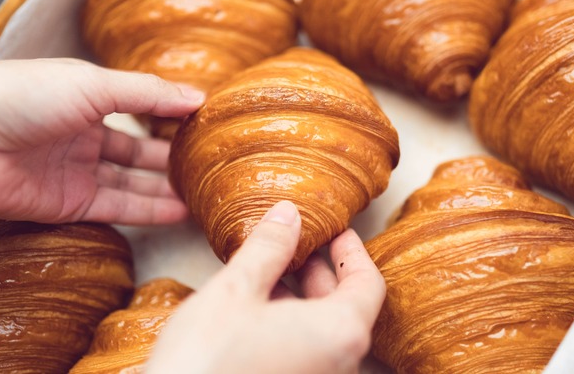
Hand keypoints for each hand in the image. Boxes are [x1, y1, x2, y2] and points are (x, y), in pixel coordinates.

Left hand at [0, 58, 203, 225]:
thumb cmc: (22, 96)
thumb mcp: (93, 85)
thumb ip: (148, 95)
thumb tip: (198, 97)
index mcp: (86, 98)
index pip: (141, 107)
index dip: (172, 115)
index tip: (210, 122)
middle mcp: (83, 135)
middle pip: (139, 151)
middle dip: (173, 157)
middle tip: (212, 165)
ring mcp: (77, 172)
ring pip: (132, 182)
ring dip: (166, 188)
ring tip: (204, 193)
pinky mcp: (70, 204)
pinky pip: (117, 208)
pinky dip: (148, 210)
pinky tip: (179, 210)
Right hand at [147, 201, 385, 373]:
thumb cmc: (206, 363)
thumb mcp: (236, 290)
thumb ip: (268, 248)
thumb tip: (288, 215)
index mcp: (340, 333)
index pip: (368, 283)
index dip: (351, 251)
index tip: (336, 230)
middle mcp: (340, 365)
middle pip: (348, 307)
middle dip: (321, 271)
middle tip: (299, 242)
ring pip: (325, 331)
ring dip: (304, 298)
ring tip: (271, 271)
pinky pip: (308, 352)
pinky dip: (293, 325)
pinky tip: (258, 310)